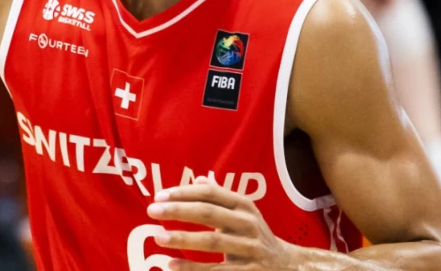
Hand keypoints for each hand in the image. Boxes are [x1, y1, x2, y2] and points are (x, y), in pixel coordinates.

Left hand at [146, 177, 297, 269]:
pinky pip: (216, 270)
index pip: (210, 193)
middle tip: (152, 211)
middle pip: (208, 213)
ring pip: (212, 241)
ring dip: (182, 239)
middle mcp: (248, 224)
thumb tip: (198, 179)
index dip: (184, 192)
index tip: (159, 196)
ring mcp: (250, 248)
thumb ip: (220, 198)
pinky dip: (192, 268)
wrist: (288, 266)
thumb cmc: (255, 236)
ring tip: (158, 238)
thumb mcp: (243, 213)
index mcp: (245, 206)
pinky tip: (172, 265)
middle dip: (178, 211)